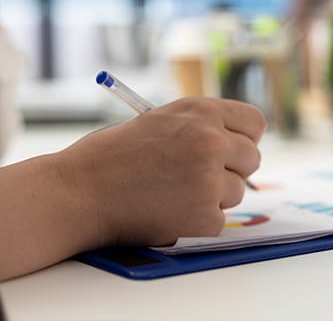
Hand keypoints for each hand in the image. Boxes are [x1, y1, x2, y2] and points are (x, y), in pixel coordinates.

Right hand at [59, 97, 265, 247]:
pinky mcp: (205, 215)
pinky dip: (198, 221)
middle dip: (231, 168)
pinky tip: (167, 211)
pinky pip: (219, 219)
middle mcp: (211, 140)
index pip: (255, 122)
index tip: (230, 148)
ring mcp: (209, 178)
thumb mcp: (161, 121)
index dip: (242, 137)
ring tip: (172, 192)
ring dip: (213, 196)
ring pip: (237, 190)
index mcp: (201, 111)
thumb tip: (237, 143)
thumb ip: (200, 127)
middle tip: (199, 176)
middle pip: (252, 158)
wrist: (78, 191)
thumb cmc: (112, 156)